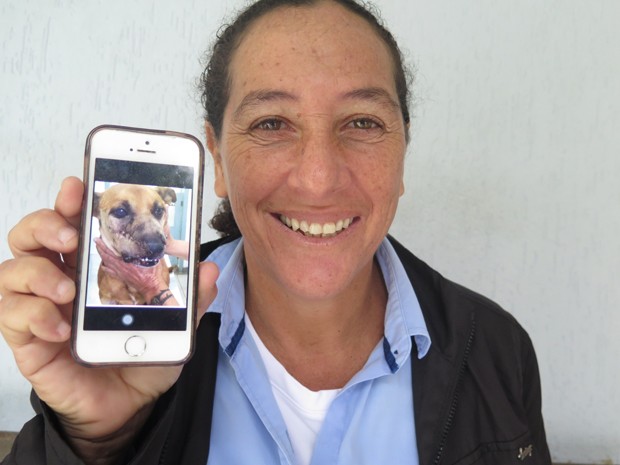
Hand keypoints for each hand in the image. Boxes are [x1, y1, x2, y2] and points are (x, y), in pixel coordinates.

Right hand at [0, 177, 218, 460]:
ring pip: (12, 269)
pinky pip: (11, 315)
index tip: (79, 185)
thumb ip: (191, 297)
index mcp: (94, 264)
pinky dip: (34, 314)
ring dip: (37, 272)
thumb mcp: (174, 324)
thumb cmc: (141, 352)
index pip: (73, 220)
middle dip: (44, 223)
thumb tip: (209, 269)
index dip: (71, 199)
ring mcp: (41, 306)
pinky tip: (61, 326)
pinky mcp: (29, 339)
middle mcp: (62, 277)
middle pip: (32, 234)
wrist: (126, 405)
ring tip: (67, 288)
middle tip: (69, 235)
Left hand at [95, 237, 170, 302]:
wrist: (150, 286)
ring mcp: (120, 272)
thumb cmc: (152, 274)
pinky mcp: (121, 277)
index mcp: (127, 262)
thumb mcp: (152, 259)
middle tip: (96, 241)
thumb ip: (148, 251)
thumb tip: (148, 243)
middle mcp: (121, 267)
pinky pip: (110, 272)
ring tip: (99, 249)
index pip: (111, 252)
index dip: (104, 245)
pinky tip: (104, 265)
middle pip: (106, 256)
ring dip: (102, 255)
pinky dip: (105, 267)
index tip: (101, 238)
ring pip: (107, 263)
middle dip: (100, 248)